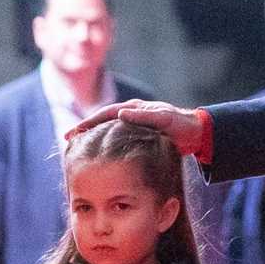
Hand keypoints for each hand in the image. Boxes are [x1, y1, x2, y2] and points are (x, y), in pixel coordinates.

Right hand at [68, 99, 204, 153]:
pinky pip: (118, 139)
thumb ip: (143, 117)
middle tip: (67, 139)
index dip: (87, 122)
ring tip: (78, 147)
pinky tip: (100, 156)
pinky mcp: (139, 136)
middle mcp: (131, 114)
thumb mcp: (163, 119)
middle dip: (85, 129)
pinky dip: (106, 145)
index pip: (105, 114)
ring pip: (108, 130)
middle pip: (102, 121)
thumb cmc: (182, 125)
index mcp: (134, 108)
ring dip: (93, 137)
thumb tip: (120, 114)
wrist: (197, 133)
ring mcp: (134, 125)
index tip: (73, 131)